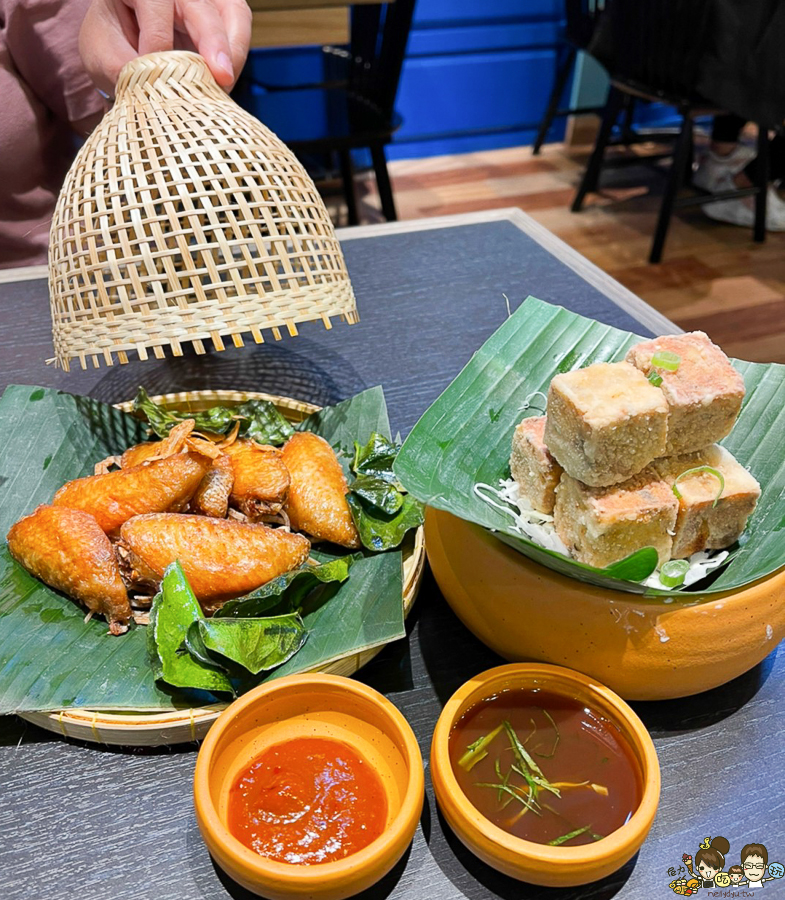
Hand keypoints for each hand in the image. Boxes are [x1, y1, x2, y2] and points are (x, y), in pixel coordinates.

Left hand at [79, 0, 251, 95]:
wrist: (125, 40)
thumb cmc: (114, 42)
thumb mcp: (101, 52)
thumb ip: (119, 66)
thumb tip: (149, 87)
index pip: (156, 3)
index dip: (159, 42)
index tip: (156, 77)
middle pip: (202, 6)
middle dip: (214, 42)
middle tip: (220, 79)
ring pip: (234, 11)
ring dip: (235, 50)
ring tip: (225, 84)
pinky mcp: (221, 14)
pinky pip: (241, 25)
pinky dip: (238, 55)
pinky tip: (225, 80)